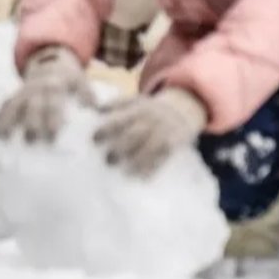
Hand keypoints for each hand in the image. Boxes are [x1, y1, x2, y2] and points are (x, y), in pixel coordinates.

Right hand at [0, 46, 93, 142]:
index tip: (51, 135)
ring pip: (14, 104)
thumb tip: (94, 110)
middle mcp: (37, 87)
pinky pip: (5, 105)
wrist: (51, 65)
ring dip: (8, 120)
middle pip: (32, 105)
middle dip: (31, 122)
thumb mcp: (82, 83)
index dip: (52, 117)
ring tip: (2, 137)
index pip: (53, 102)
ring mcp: (24, 91)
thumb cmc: (70, 82)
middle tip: (31, 141)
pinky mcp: (15, 95)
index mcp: (56, 86)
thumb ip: (87, 96)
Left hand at [93, 87, 207, 177]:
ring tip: (124, 172)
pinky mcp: (173, 144)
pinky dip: (152, 169)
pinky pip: (162, 158)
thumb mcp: (135, 101)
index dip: (106, 129)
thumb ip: (115, 104)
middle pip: (133, 135)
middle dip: (119, 148)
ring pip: (149, 148)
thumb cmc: (151, 109)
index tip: (94, 140)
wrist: (184, 109)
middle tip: (108, 160)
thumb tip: (94, 110)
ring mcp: (163, 132)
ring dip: (136, 161)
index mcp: (137, 109)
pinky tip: (142, 178)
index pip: (119, 119)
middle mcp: (150, 120)